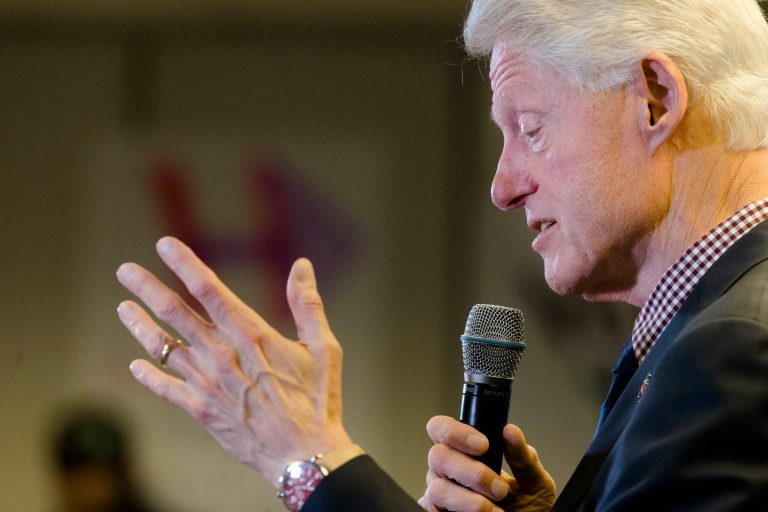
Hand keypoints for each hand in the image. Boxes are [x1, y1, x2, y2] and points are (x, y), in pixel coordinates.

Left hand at [116, 236, 353, 484]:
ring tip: (123, 308)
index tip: (164, 245)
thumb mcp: (322, 347)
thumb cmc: (317, 399)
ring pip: (163, 347)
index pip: (209, 289)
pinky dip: (148, 376)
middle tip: (125, 271)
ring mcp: (207, 384)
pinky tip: (135, 365)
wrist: (303, 454)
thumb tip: (302, 266)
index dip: (184, 264)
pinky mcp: (201, 410)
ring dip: (140, 326)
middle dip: (147, 288)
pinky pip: (165, 389)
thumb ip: (307, 304)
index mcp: (251, 335)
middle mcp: (221, 355)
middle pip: (174, 313)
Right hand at [419, 416, 554, 511]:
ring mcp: (440, 494)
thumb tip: (511, 432)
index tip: (483, 445)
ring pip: (438, 487)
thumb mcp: (533, 481)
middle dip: (470, 470)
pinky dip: (466, 511)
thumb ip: (523, 457)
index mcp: (464, 452)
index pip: (441, 428)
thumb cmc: (526, 507)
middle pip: (437, 455)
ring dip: (470, 499)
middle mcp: (447, 470)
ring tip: (497, 507)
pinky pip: (437, 510)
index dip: (456, 431)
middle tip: (499, 487)